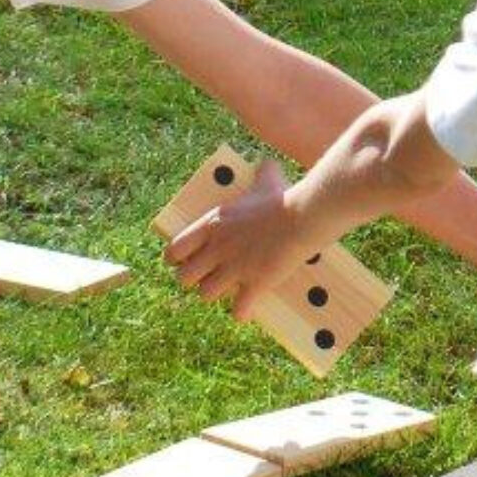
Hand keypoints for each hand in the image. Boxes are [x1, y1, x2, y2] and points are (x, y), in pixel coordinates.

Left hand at [164, 161, 307, 319]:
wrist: (302, 216)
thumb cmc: (283, 198)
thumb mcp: (266, 181)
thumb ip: (261, 173)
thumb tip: (267, 164)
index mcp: (212, 224)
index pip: (175, 249)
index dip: (175, 259)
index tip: (183, 261)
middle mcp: (217, 248)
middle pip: (184, 277)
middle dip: (193, 280)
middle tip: (207, 277)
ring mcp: (234, 268)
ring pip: (206, 295)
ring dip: (216, 295)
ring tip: (228, 291)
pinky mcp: (255, 284)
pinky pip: (238, 311)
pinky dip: (241, 313)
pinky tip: (246, 310)